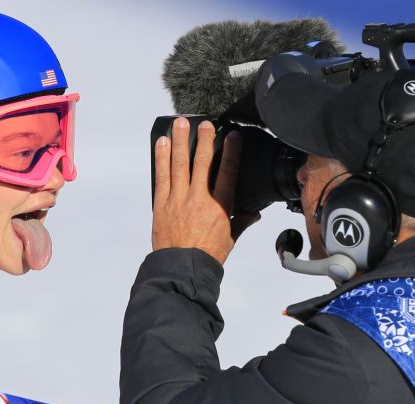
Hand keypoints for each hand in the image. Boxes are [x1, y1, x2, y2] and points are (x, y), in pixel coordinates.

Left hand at [152, 117, 259, 263]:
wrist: (182, 268)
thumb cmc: (206, 255)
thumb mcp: (230, 238)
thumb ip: (241, 222)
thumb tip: (253, 214)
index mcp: (219, 207)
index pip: (227, 172)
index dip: (231, 152)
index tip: (232, 136)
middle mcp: (199, 199)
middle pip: (201, 162)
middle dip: (204, 139)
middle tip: (205, 123)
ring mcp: (178, 199)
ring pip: (179, 164)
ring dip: (179, 141)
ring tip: (180, 124)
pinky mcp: (161, 204)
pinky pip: (161, 176)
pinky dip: (161, 158)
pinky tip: (161, 144)